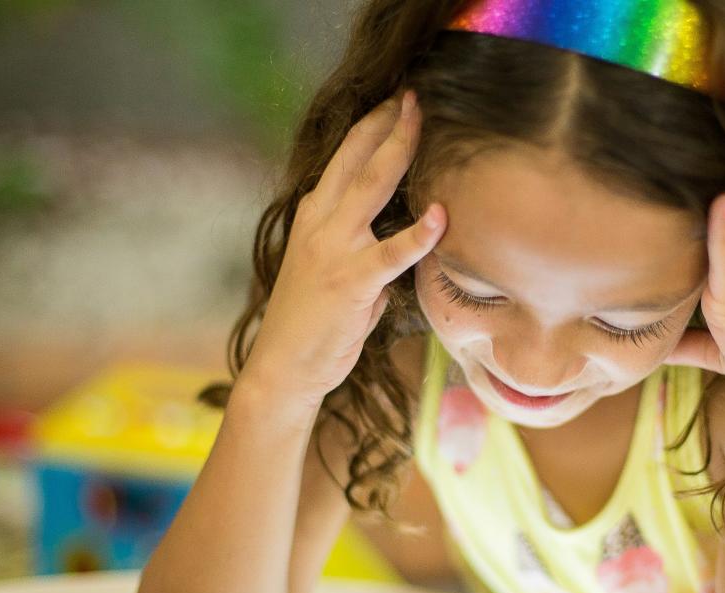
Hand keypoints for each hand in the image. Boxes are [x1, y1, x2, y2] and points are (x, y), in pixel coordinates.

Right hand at [242, 88, 446, 411]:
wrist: (285, 367)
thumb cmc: (317, 322)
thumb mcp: (337, 270)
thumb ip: (367, 248)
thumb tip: (403, 240)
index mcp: (316, 215)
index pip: (346, 156)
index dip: (372, 125)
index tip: (398, 99)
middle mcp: (321, 222)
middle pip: (358, 158)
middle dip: (388, 122)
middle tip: (414, 93)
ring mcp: (333, 249)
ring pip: (370, 187)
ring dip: (398, 150)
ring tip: (422, 121)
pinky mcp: (350, 282)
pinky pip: (389, 254)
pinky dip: (417, 235)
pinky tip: (439, 216)